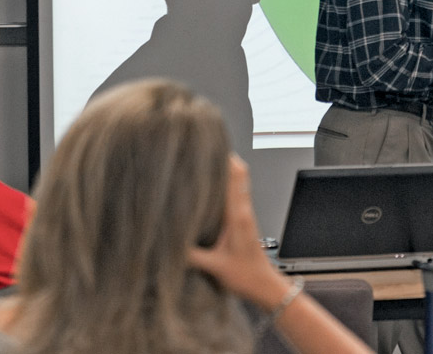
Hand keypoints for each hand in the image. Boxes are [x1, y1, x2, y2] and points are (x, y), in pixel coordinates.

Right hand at [186, 155, 292, 309]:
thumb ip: (190, 256)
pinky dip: (226, 183)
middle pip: (239, 173)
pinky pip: (236, 194)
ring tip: (208, 159)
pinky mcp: (244, 221)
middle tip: (207, 145)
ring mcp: (245, 214)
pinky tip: (212, 185)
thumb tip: (167, 243)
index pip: (235, 178)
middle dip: (225, 157)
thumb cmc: (246, 277)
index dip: (225, 159)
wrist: (265, 287)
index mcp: (238, 216)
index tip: (212, 145)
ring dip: (226, 169)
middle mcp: (244, 210)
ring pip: (239, 182)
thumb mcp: (215, 267)